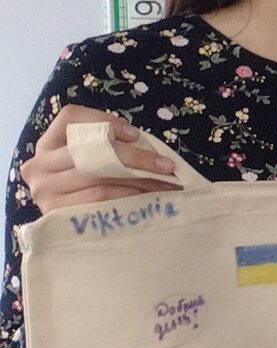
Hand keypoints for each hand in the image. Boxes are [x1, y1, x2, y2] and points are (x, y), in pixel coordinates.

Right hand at [18, 108, 177, 213]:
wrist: (74, 230)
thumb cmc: (91, 186)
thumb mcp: (95, 160)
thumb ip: (111, 147)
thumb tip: (151, 148)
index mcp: (48, 144)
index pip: (70, 117)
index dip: (104, 121)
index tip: (136, 135)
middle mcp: (38, 165)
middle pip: (90, 150)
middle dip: (135, 157)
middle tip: (167, 165)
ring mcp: (44, 190)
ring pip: (98, 176)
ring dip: (139, 179)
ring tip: (166, 183)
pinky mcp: (55, 213)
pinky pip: (99, 200)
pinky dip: (128, 196)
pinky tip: (147, 198)